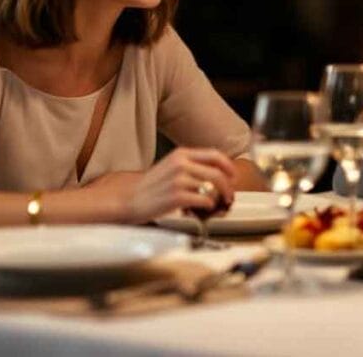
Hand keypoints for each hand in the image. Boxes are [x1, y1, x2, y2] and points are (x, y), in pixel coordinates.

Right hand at [106, 148, 236, 223]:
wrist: (130, 199)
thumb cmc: (151, 186)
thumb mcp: (171, 166)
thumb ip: (191, 165)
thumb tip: (217, 173)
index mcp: (181, 154)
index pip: (215, 155)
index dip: (228, 166)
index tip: (233, 176)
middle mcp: (181, 163)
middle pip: (217, 173)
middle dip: (228, 187)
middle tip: (229, 196)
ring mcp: (179, 179)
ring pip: (212, 188)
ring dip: (218, 198)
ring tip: (216, 204)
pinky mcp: (177, 196)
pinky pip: (204, 200)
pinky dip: (207, 206)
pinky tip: (202, 209)